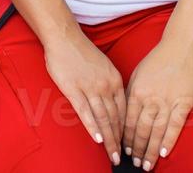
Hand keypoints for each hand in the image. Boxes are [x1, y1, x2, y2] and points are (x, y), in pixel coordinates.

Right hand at [42, 29, 125, 165]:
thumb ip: (109, 84)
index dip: (126, 129)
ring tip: (112, 154)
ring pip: (103, 118)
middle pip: (115, 118)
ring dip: (109, 138)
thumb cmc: (82, 52)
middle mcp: (106, 86)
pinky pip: (85, 112)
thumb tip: (113, 102)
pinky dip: (93, 127)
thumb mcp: (104, 66)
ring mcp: (90, 88)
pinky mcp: (74, 89)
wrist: (65, 38)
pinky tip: (97, 139)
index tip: (127, 143)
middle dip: (119, 140)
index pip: (124, 110)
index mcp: (115, 80)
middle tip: (121, 156)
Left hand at [124, 38, 192, 169]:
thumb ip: (132, 94)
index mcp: (136, 91)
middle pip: (141, 129)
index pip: (127, 120)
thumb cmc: (157, 59)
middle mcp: (150, 98)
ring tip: (146, 164)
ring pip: (156, 131)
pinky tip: (164, 152)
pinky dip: (169, 140)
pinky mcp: (183, 102)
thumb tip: (126, 113)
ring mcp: (167, 101)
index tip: (123, 149)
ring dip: (150, 149)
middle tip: (133, 162)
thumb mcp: (137, 74)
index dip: (125, 137)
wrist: (180, 47)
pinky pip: (175, 125)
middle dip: (136, 148)